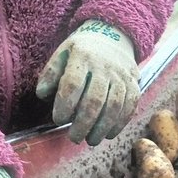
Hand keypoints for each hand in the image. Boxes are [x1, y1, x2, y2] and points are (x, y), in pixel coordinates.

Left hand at [36, 20, 139, 145]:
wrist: (114, 36)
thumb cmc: (82, 51)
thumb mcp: (62, 54)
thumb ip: (50, 74)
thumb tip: (43, 95)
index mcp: (83, 56)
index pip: (73, 84)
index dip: (65, 105)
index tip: (58, 119)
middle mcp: (105, 66)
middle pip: (94, 100)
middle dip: (83, 123)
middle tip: (74, 138)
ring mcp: (122, 76)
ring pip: (114, 106)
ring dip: (102, 128)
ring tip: (91, 140)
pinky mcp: (134, 85)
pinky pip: (129, 107)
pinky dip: (119, 124)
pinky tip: (108, 134)